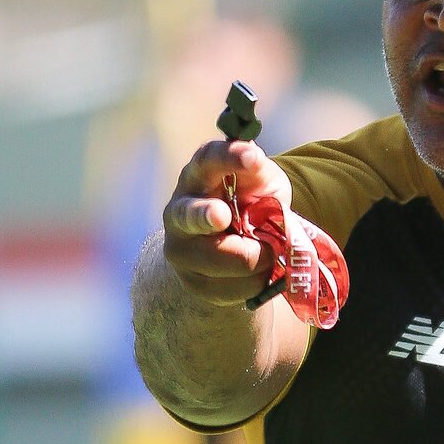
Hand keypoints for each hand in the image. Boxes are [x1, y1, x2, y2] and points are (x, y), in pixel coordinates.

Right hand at [161, 138, 292, 305]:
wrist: (229, 245)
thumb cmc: (247, 201)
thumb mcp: (259, 181)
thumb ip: (257, 172)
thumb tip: (255, 161)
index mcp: (197, 176)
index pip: (209, 160)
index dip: (229, 157)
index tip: (253, 156)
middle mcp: (179, 212)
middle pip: (191, 215)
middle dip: (206, 216)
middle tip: (221, 216)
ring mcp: (181, 250)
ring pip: (234, 260)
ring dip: (262, 256)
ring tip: (264, 247)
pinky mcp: (194, 284)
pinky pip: (241, 287)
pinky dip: (260, 279)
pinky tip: (254, 268)